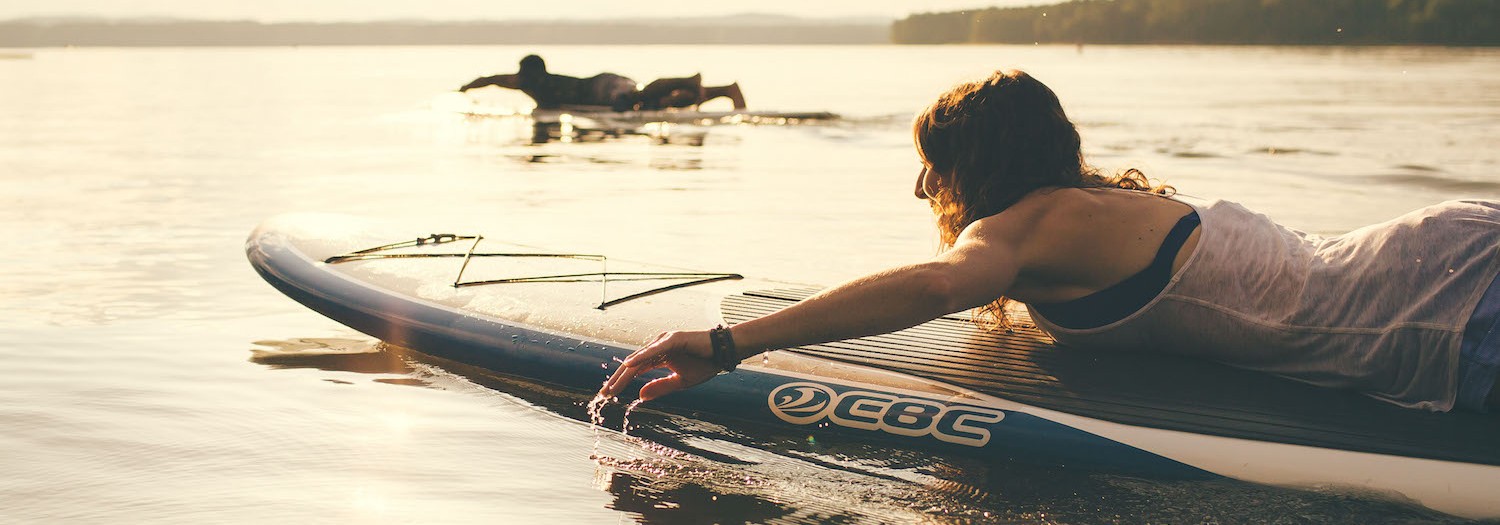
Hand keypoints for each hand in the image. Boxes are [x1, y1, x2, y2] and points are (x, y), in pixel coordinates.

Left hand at [599, 331, 719, 400]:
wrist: (724, 353)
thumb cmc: (704, 364)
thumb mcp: (680, 382)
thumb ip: (660, 387)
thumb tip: (640, 396)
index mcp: (659, 356)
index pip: (635, 370)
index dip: (621, 382)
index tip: (608, 395)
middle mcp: (658, 347)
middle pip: (633, 365)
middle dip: (617, 380)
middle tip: (603, 394)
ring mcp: (665, 341)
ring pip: (640, 358)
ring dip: (624, 373)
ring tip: (612, 386)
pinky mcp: (673, 339)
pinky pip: (655, 350)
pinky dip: (642, 356)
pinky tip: (629, 365)